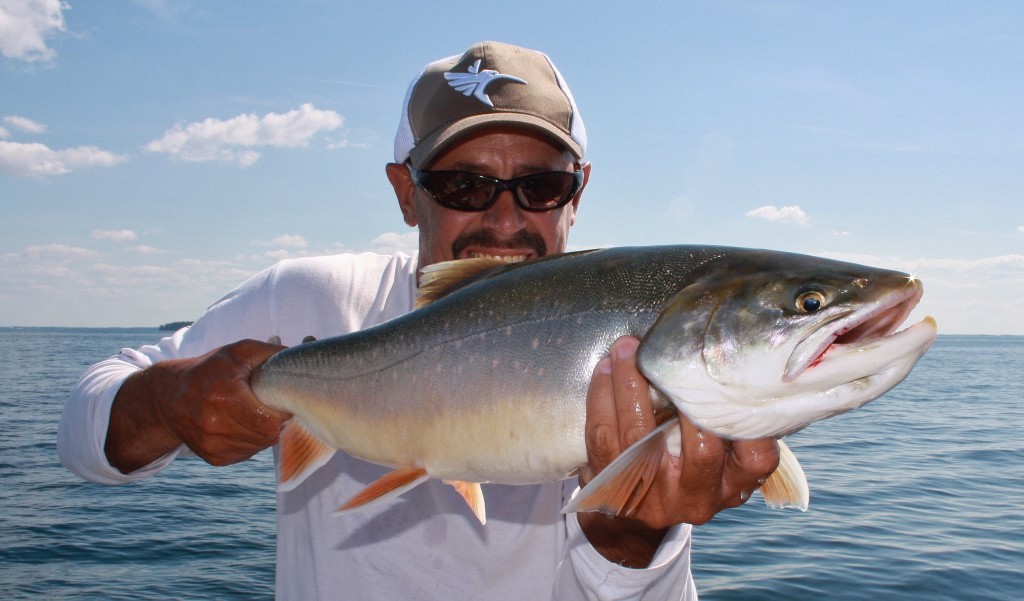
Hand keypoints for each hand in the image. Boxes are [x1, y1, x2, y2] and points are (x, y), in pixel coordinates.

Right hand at [106, 339, 291, 472]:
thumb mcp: (238, 352)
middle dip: (275, 422)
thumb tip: (299, 360)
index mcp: (223, 396)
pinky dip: (250, 441)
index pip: (270, 421)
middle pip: (267, 436)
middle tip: (269, 407)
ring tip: (253, 414)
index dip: (282, 412)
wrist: (168, 398)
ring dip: (263, 433)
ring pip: (259, 446)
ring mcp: (212, 444)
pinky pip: (247, 454)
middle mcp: (214, 424)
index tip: (280, 400)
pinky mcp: (213, 458)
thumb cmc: (209, 370)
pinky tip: (241, 425)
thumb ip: (270, 353)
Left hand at [576, 336, 779, 566]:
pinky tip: (606, 370)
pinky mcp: (610, 485)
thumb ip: (726, 423)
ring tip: (627, 348)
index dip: (751, 423)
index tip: (735, 380)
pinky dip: (602, 395)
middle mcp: (695, 494)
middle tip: (673, 353)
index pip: (756, 459)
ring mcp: (650, 492)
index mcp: (730, 485)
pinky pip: (602, 433)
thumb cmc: (684, 469)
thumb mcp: (719, 461)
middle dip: (687, 395)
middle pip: (701, 448)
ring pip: (639, 433)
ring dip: (631, 383)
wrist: (633, 519)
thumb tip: (720, 354)